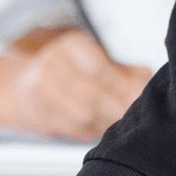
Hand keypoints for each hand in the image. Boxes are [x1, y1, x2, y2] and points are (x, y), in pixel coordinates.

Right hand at [0, 30, 151, 139]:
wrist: (31, 83)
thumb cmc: (77, 72)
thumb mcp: (103, 62)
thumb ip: (129, 74)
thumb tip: (144, 86)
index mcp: (72, 45)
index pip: (99, 67)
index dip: (121, 86)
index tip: (137, 97)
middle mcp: (52, 63)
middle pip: (89, 95)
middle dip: (115, 109)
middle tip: (131, 115)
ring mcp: (40, 89)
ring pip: (80, 115)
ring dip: (104, 122)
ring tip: (117, 122)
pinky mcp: (37, 113)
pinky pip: (70, 128)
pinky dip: (90, 130)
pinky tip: (100, 127)